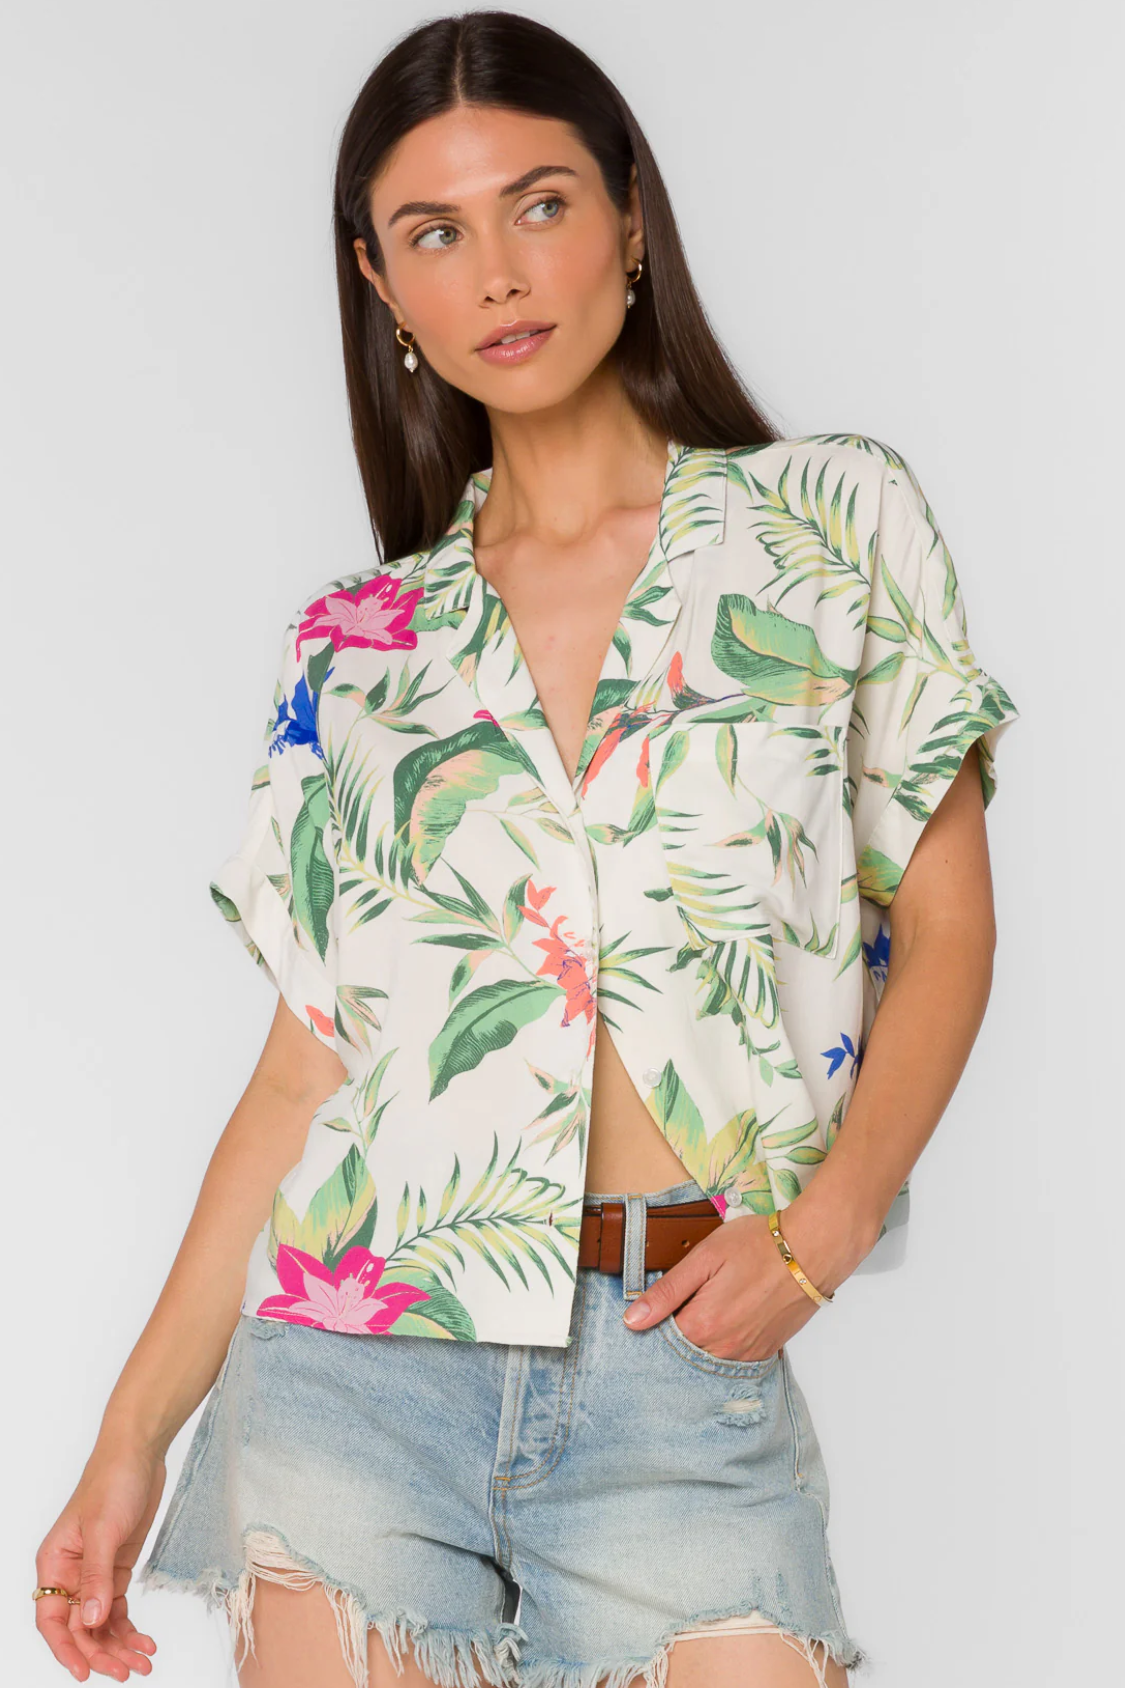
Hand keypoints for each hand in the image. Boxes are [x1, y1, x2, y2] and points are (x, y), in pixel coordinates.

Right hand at [34, 1435, 165, 1681]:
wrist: (140, 1453)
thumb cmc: (113, 1481)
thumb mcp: (104, 1530)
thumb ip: (96, 1578)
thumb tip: (89, 1622)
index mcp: (54, 1564)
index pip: (51, 1620)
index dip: (66, 1650)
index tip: (85, 1673)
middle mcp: (70, 1574)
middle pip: (79, 1628)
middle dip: (101, 1653)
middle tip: (127, 1673)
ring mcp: (94, 1574)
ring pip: (100, 1623)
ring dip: (119, 1646)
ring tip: (143, 1665)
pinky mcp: (117, 1569)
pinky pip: (117, 1609)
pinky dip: (130, 1628)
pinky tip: (146, 1643)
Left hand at [621, 1195, 868, 1361]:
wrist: (811, 1251)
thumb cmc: (758, 1246)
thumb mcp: (704, 1258)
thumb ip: (667, 1291)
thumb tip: (632, 1320)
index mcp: (702, 1325)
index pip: (660, 1339)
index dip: (654, 1322)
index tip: (657, 1307)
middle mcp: (723, 1349)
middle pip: (684, 1353)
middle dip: (677, 1333)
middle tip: (687, 1301)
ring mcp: (746, 1354)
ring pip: (708, 1358)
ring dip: (701, 1339)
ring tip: (711, 1306)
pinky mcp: (766, 1351)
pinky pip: (734, 1358)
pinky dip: (725, 1343)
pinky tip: (730, 1317)